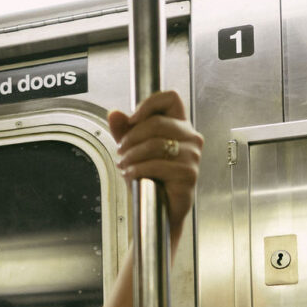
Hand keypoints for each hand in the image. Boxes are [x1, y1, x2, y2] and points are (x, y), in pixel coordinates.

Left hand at [108, 90, 202, 230]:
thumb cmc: (151, 177)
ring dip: (131, 156)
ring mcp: (192, 155)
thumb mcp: (132, 149)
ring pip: (155, 144)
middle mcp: (190, 137)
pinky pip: (156, 165)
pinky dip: (137, 170)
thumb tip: (114, 114)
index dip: (148, 104)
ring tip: (124, 165)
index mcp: (179, 126)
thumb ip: (123, 130)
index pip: (170, 98)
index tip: (132, 119)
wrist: (158, 207)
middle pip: (156, 122)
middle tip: (121, 151)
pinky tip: (132, 175)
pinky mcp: (188, 174)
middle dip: (131, 137)